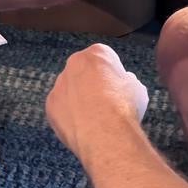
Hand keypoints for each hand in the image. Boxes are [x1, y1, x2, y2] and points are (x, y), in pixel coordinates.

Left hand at [45, 44, 149, 161]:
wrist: (104, 133)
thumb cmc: (123, 108)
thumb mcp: (137, 89)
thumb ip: (126, 81)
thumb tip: (124, 84)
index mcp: (97, 53)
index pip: (105, 58)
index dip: (113, 74)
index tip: (118, 87)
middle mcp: (74, 63)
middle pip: (84, 71)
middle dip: (93, 84)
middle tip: (105, 102)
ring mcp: (59, 84)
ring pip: (70, 90)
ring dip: (79, 100)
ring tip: (94, 119)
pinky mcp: (50, 105)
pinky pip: (61, 108)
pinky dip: (70, 116)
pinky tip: (82, 127)